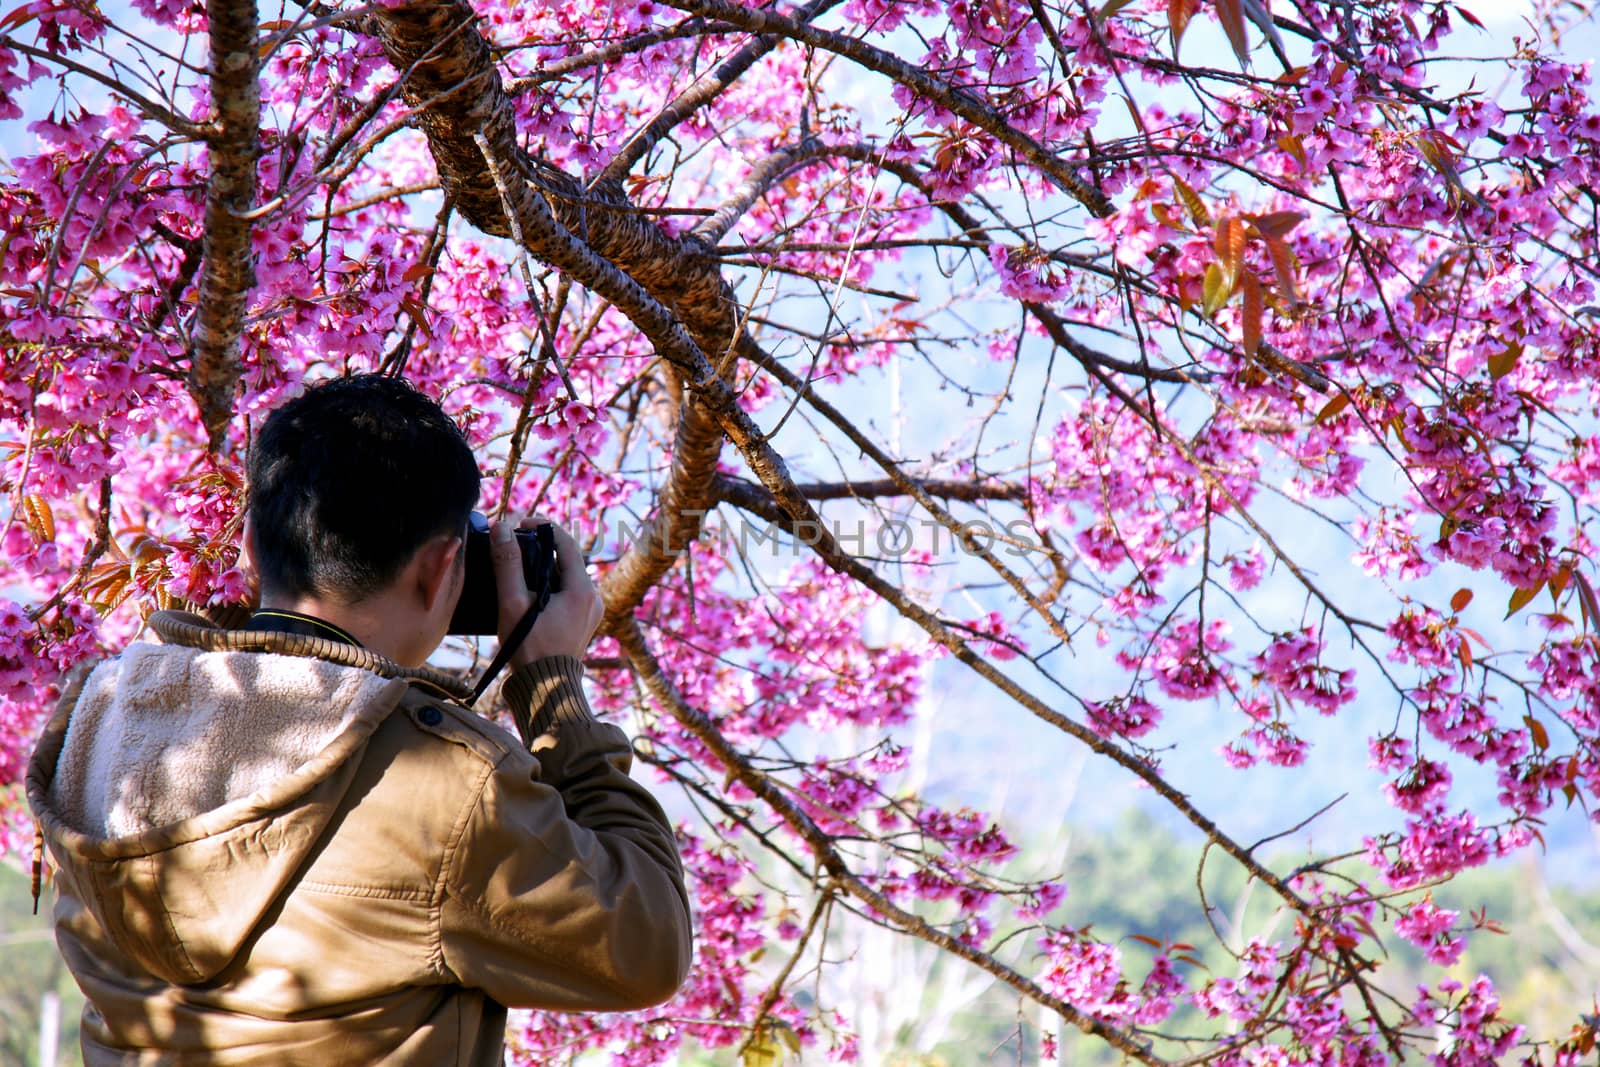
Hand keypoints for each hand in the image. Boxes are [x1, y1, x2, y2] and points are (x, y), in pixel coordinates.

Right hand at [491, 515, 602, 669]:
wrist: (546, 689)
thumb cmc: (530, 648)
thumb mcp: (513, 603)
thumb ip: (507, 564)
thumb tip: (501, 528)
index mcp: (582, 589)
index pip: (565, 542)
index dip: (541, 527)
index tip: (518, 524)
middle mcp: (593, 597)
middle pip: (565, 559)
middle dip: (538, 549)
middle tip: (512, 546)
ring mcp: (590, 611)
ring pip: (565, 577)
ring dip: (541, 568)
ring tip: (514, 569)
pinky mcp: (583, 622)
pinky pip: (566, 593)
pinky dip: (548, 586)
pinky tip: (525, 593)